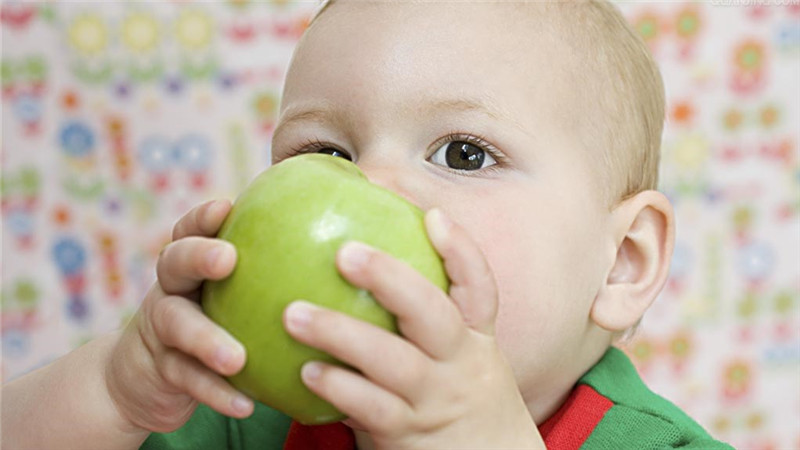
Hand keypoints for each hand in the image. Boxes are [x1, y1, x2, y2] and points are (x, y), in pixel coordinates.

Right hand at [106, 199, 253, 432]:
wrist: (146, 378)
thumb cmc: (213, 320)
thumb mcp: (231, 291)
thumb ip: (268, 264)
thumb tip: (337, 230)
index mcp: (191, 264)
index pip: (191, 229)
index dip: (203, 216)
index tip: (226, 206)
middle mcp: (172, 288)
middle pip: (174, 262)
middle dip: (198, 256)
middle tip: (227, 258)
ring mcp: (161, 329)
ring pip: (177, 325)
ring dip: (206, 339)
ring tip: (236, 358)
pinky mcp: (161, 370)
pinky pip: (187, 380)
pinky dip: (215, 392)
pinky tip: (246, 405)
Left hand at [283, 209, 544, 448]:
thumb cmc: (452, 401)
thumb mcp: (453, 361)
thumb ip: (418, 322)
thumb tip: (358, 263)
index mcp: (475, 339)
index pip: (479, 288)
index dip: (460, 250)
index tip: (433, 217)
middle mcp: (462, 364)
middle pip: (433, 314)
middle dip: (390, 280)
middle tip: (344, 253)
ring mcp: (436, 399)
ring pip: (395, 362)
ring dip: (343, 334)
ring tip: (294, 314)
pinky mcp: (409, 433)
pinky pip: (372, 408)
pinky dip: (339, 387)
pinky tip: (306, 372)